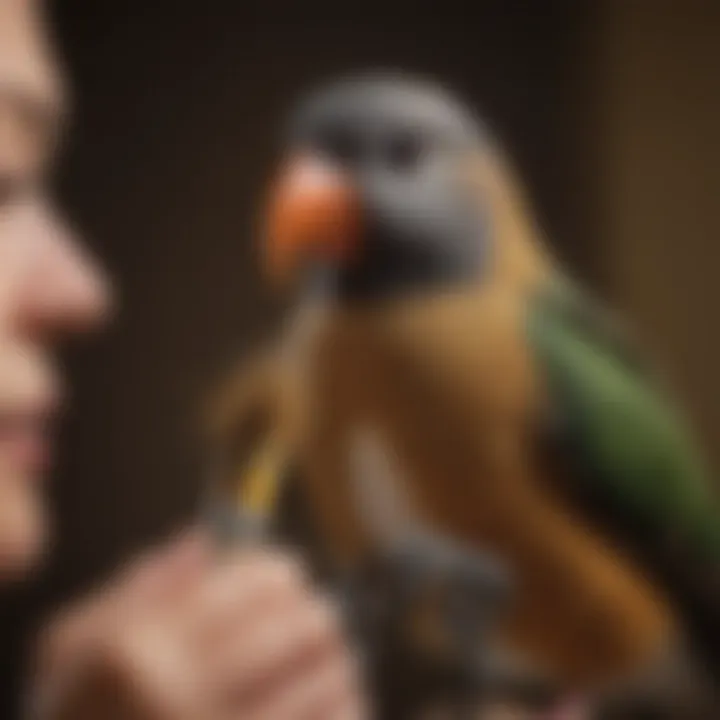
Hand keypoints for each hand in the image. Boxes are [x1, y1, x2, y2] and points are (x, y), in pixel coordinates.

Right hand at [30, 530, 365, 719]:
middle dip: (315, 614)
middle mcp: (187, 699)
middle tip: (307, 619)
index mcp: (145, 651)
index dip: (283, 573)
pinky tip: (319, 708)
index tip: (283, 579)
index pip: (259, 584)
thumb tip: (202, 542)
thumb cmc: (77, 713)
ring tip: (315, 665)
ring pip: (332, 676)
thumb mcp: (73, 648)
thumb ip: (138, 588)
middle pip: (310, 626)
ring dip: (331, 662)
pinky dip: (340, 707)